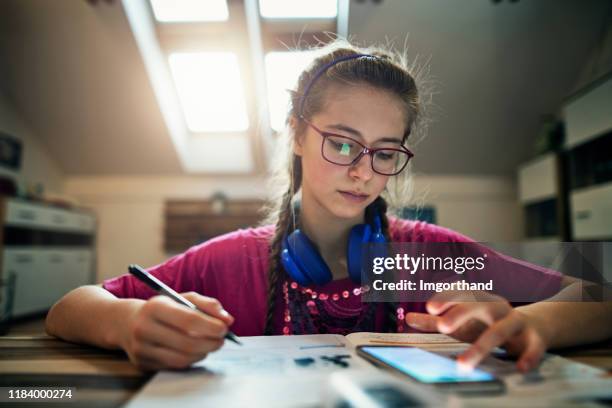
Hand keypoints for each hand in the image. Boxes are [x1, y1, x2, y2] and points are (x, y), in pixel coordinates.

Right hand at [120, 292, 233, 370]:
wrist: (126, 322)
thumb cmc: (161, 308)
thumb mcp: (182, 298)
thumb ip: (207, 305)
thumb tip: (227, 319)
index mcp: (155, 307)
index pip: (188, 320)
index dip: (211, 326)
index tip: (225, 328)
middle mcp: (145, 328)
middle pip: (187, 343)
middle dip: (211, 342)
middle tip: (222, 339)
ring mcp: (142, 349)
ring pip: (183, 358)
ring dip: (203, 353)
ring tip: (210, 344)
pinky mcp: (143, 364)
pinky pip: (175, 366)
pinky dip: (191, 360)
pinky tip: (196, 351)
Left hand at [405, 291, 548, 371]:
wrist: (533, 326)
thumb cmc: (487, 324)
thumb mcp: (462, 322)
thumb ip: (436, 321)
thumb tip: (408, 319)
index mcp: (479, 301)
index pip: (462, 294)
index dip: (447, 298)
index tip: (430, 307)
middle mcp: (498, 308)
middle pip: (480, 305)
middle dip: (461, 313)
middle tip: (442, 325)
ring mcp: (517, 322)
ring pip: (500, 330)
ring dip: (483, 346)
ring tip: (464, 364)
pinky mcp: (535, 339)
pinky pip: (534, 347)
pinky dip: (528, 356)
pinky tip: (519, 368)